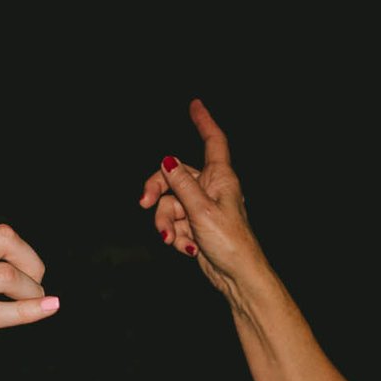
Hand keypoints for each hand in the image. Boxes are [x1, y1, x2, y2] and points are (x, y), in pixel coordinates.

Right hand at [137, 98, 263, 298]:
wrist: (237, 276)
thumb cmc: (230, 242)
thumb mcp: (201, 210)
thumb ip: (182, 184)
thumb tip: (167, 160)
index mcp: (220, 178)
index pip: (213, 141)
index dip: (204, 121)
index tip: (196, 104)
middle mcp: (211, 189)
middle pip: (174, 175)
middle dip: (157, 191)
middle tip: (143, 203)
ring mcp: (202, 208)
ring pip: (169, 203)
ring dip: (165, 222)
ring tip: (172, 239)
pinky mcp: (195, 226)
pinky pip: (174, 222)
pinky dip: (175, 235)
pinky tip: (186, 248)